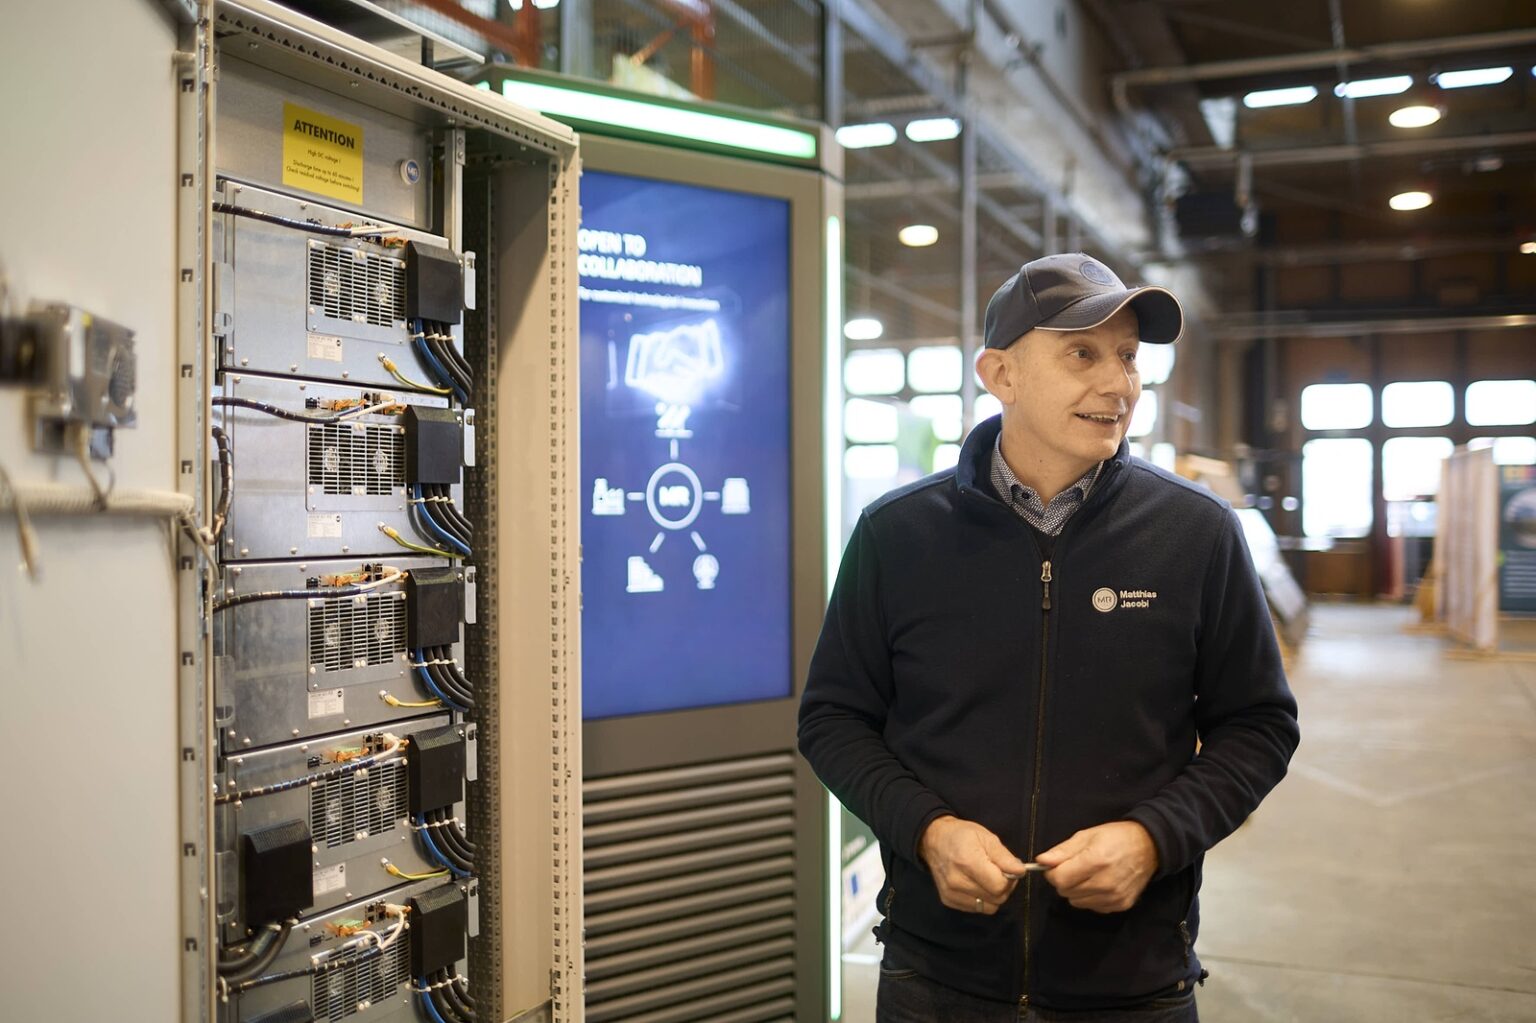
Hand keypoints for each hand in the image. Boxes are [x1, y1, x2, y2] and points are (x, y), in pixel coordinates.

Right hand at [918, 815, 1028, 914]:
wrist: (934, 840)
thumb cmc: (962, 835)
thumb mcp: (987, 837)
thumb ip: (1005, 857)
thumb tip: (1020, 872)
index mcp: (968, 862)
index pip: (999, 886)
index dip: (1009, 879)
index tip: (1008, 869)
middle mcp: (957, 882)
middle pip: (996, 899)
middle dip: (1004, 887)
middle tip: (999, 872)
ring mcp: (951, 893)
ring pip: (989, 908)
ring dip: (994, 895)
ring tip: (988, 879)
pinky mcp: (948, 901)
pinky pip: (977, 909)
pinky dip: (982, 899)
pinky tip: (976, 884)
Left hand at [1036, 821, 1158, 913]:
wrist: (1149, 848)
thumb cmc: (1115, 838)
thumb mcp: (1086, 835)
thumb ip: (1062, 851)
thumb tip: (1041, 861)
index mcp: (1096, 861)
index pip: (1059, 879)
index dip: (1052, 872)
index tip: (1056, 865)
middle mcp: (1105, 883)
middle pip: (1066, 892)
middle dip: (1064, 880)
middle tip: (1074, 868)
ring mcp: (1114, 897)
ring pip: (1077, 902)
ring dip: (1076, 890)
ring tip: (1088, 875)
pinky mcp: (1120, 906)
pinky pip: (1092, 907)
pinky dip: (1090, 897)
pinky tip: (1099, 883)